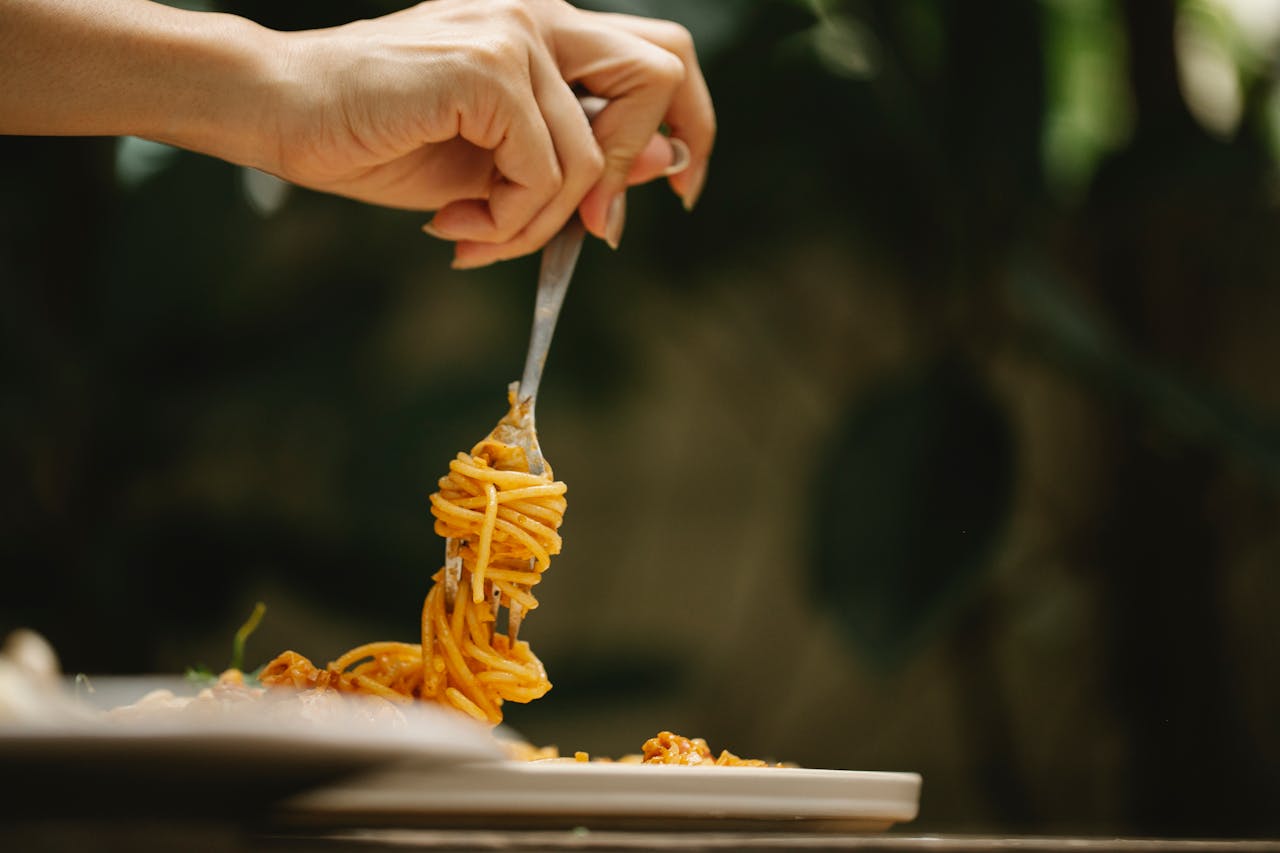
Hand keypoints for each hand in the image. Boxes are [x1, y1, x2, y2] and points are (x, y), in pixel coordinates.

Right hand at [267, 0, 715, 267]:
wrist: (277, 109)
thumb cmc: (376, 135)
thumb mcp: (497, 161)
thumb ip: (579, 158)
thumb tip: (666, 163)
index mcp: (545, 26)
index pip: (659, 56)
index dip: (692, 122)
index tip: (683, 186)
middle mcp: (539, 13)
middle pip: (662, 72)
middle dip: (640, 166)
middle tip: (595, 232)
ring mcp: (514, 31)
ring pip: (591, 158)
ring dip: (538, 225)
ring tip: (473, 235)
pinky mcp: (487, 66)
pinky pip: (544, 175)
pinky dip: (508, 222)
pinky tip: (454, 225)